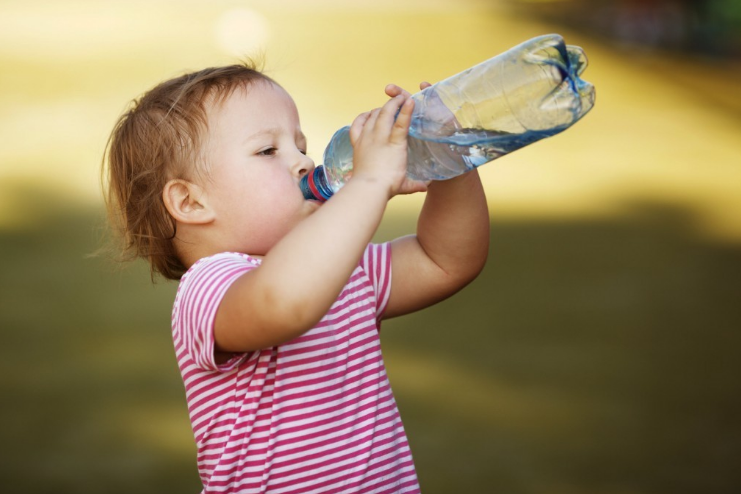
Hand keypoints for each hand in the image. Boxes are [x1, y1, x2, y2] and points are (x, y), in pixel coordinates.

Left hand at [348, 83, 431, 197]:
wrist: (367, 188)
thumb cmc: (387, 186)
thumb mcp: (405, 185)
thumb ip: (417, 183)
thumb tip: (427, 186)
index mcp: (395, 145)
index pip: (401, 123)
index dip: (406, 110)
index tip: (411, 100)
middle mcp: (380, 138)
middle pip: (386, 113)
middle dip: (394, 103)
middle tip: (400, 98)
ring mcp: (367, 138)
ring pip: (373, 116)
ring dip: (380, 109)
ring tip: (387, 107)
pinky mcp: (357, 143)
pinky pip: (357, 124)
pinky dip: (363, 116)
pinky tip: (367, 115)